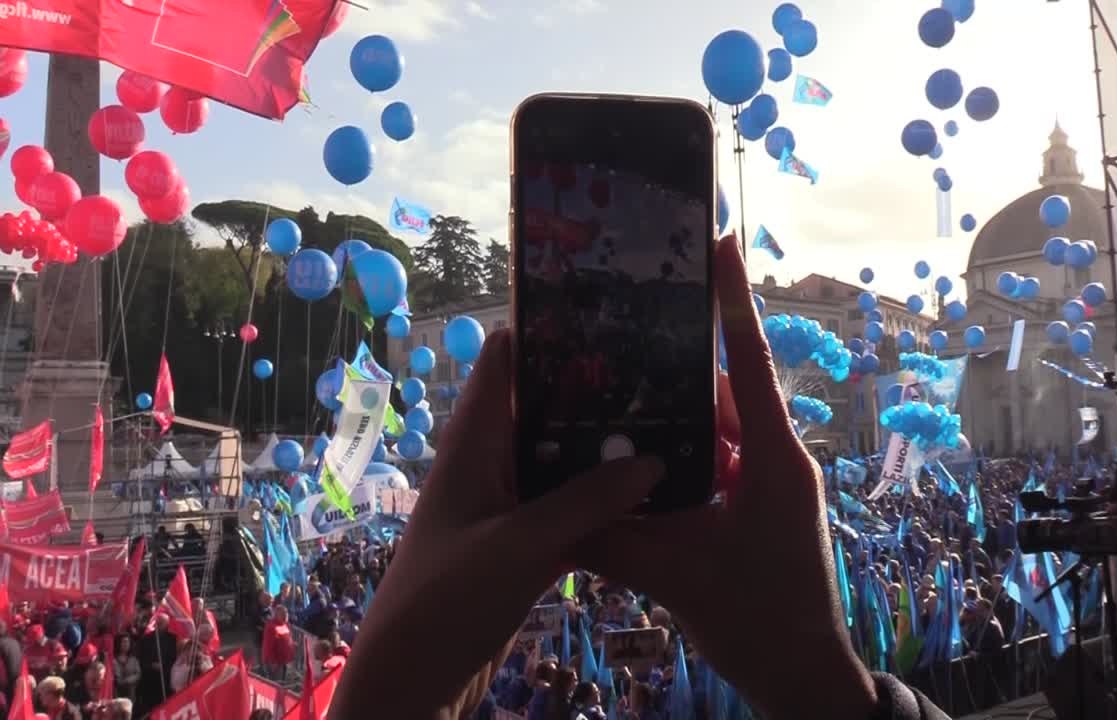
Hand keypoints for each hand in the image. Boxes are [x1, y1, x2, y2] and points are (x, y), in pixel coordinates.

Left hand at [329, 330, 662, 718]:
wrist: (413, 682)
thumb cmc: (445, 601)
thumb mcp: (518, 545)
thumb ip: (586, 502)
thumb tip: (654, 460)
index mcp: (472, 443)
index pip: (505, 360)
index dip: (549, 329)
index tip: (610, 313)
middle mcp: (491, 462)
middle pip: (545, 406)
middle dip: (596, 389)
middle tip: (665, 371)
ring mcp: (509, 504)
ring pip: (564, 458)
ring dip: (606, 446)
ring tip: (672, 422)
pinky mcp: (526, 543)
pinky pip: (573, 506)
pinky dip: (606, 499)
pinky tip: (655, 493)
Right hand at [576, 236, 875, 718]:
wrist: (806, 679)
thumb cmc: (760, 622)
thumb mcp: (676, 576)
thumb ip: (612, 537)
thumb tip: (549, 508)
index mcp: (774, 460)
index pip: (748, 363)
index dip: (731, 301)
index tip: (718, 243)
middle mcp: (776, 461)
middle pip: (720, 395)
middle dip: (672, 370)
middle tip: (621, 334)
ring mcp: (768, 486)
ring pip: (714, 434)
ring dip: (669, 423)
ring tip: (612, 398)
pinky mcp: (756, 509)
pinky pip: (713, 467)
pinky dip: (678, 461)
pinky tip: (631, 461)